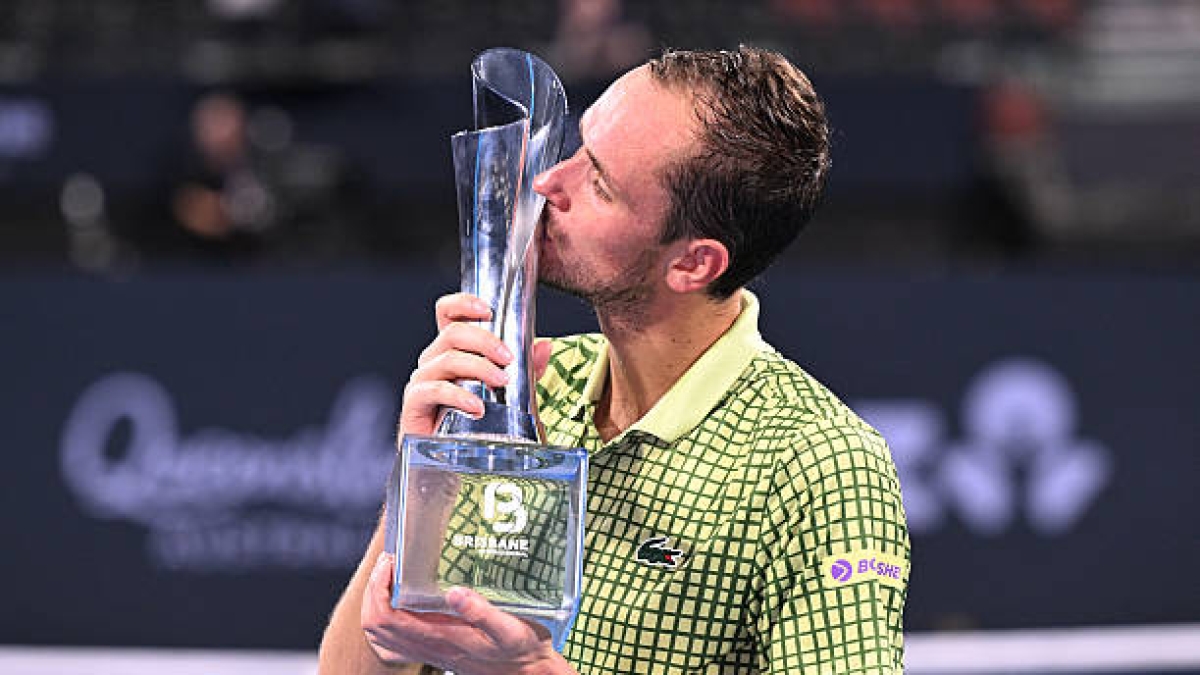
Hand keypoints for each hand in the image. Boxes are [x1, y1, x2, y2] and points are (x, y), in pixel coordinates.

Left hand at [362, 553, 573, 674]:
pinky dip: (386, 621)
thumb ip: (482, 612)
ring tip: (391, 578)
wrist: (527, 674)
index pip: (386, 617)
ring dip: (377, 604)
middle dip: (373, 590)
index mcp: (440, 637)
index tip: (391, 563)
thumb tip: (455, 592)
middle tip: (389, 564)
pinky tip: (401, 603)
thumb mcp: (510, 629)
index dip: (378, 588)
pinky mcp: (433, 650)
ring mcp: (427, 650)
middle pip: (375, 625)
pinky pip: (393, 642)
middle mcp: (427, 646)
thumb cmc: (521, 651)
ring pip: (380, 635)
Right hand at [399, 293, 551, 437]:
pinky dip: (459, 396)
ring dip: (479, 368)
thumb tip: (544, 346)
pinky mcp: (415, 403)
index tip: (488, 310)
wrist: (452, 462)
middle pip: (453, 333)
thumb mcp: (507, 392)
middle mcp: (433, 360)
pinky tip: (478, 408)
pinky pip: (435, 390)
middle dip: (485, 341)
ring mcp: (422, 380)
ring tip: (501, 382)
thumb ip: (525, 369)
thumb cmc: (475, 422)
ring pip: (448, 359)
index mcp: (452, 350)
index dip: (463, 303)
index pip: (448, 313)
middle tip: (509, 358)